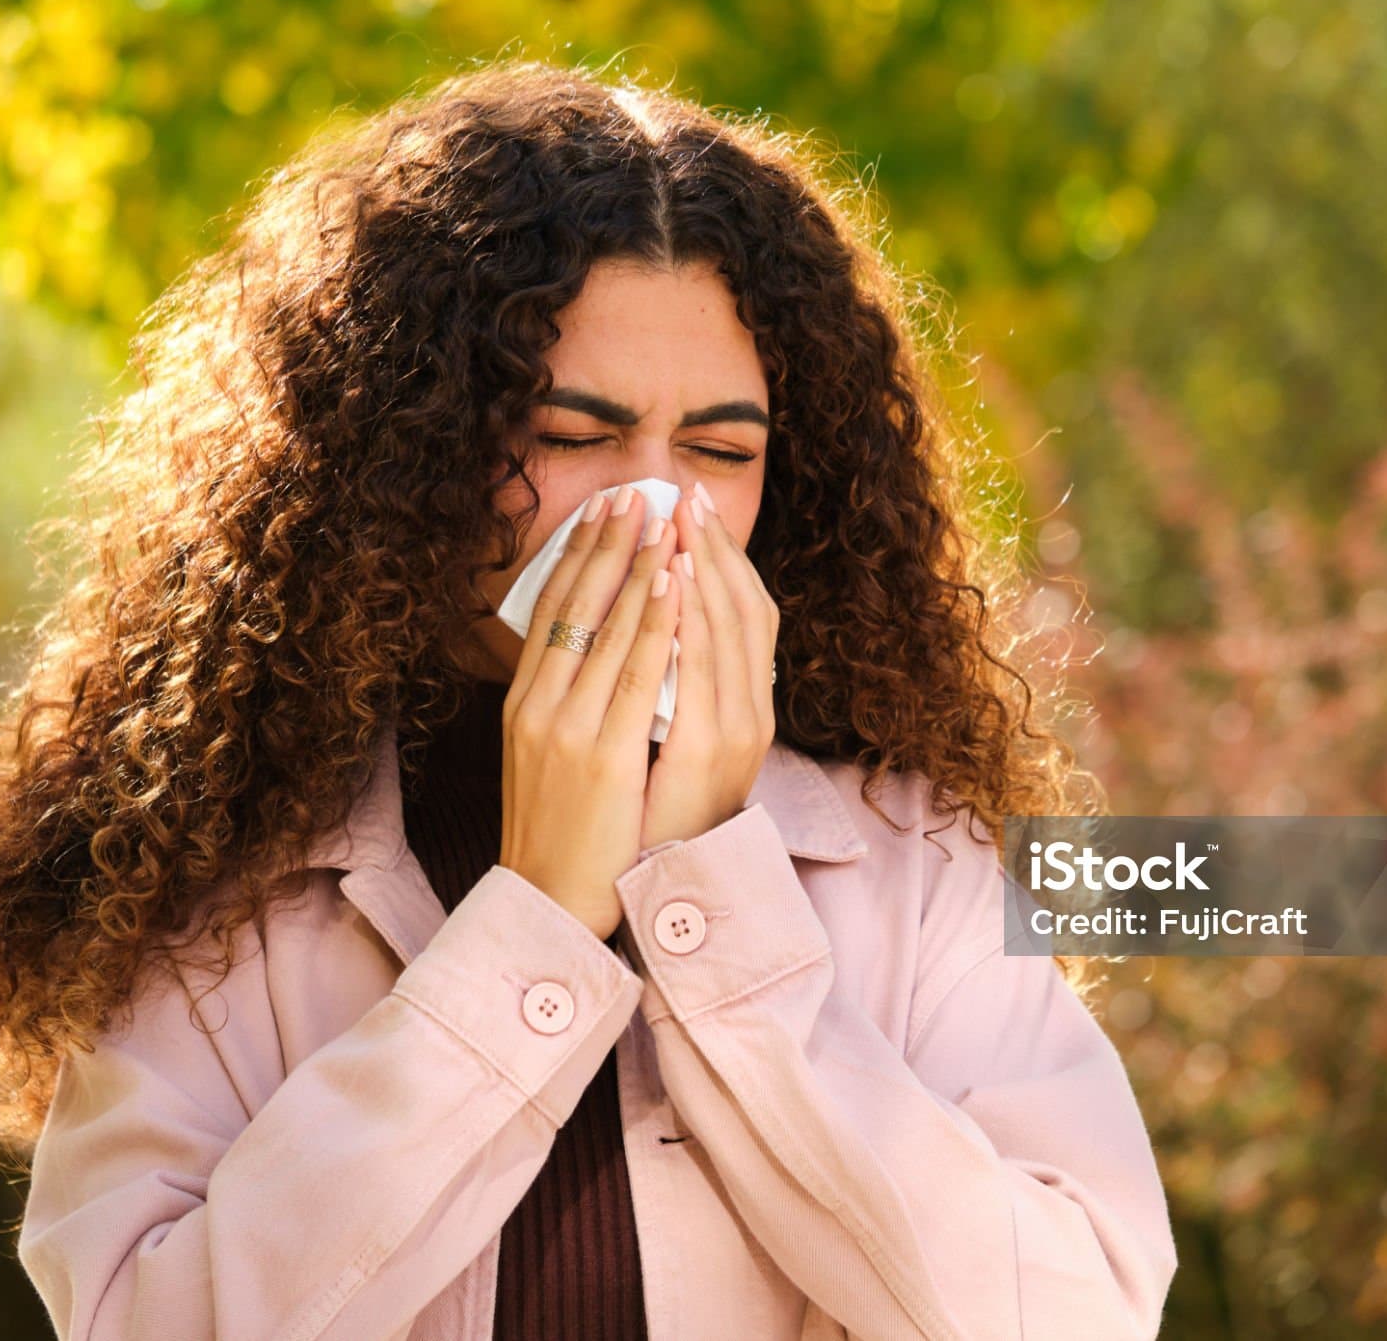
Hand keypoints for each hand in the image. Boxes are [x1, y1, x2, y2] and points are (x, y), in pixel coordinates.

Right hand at [501, 486, 680, 938]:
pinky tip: (673, 581)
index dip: (578, 555)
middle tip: (636, 490)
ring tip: (662, 516)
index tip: (604, 510)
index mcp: (525, 702)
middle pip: (575, 604)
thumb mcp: (547, 756)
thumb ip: (565, 704)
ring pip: (607, 627)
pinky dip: (654, 620)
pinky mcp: (601, 755)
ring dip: (639, 564)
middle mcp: (538, 706)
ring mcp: (567, 728)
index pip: (551, 610)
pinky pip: (634, 672)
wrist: (549, 902)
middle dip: (609, 542)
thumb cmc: (558, 831)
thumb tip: (592, 653)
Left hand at [641, 479, 779, 851]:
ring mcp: (730, 733)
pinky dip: (681, 620)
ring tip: (677, 519)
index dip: (725, 560)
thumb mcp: (669, 748)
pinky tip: (668, 581)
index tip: (696, 510)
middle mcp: (749, 717)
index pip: (746, 615)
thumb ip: (673, 691)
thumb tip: (656, 629)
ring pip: (721, 631)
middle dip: (712, 549)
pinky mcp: (694, 751)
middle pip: (741, 611)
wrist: (637, 893)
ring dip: (699, 570)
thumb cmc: (645, 822)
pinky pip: (689, 668)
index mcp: (744, 712)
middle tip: (688, 493)